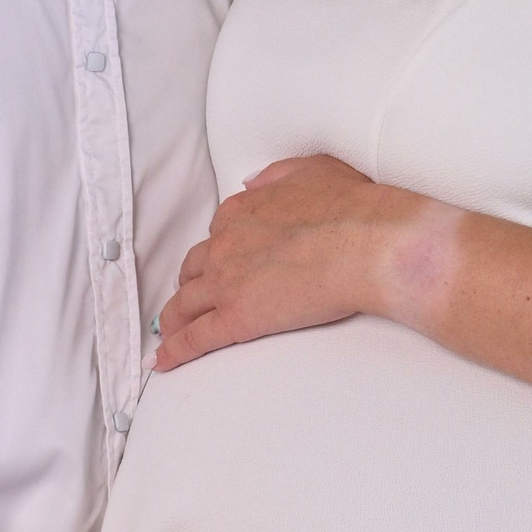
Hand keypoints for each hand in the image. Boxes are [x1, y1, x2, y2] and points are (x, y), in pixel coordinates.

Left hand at [154, 156, 423, 369]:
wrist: (367, 242)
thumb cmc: (352, 207)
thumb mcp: (312, 170)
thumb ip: (278, 174)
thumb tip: (253, 181)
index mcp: (243, 210)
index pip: (217, 233)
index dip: (216, 251)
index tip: (219, 263)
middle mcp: (226, 244)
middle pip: (194, 269)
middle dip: (189, 284)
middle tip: (190, 299)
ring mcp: (227, 282)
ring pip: (184, 304)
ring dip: (173, 319)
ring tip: (169, 333)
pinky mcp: (237, 318)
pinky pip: (195, 338)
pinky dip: (175, 351)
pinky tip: (164, 362)